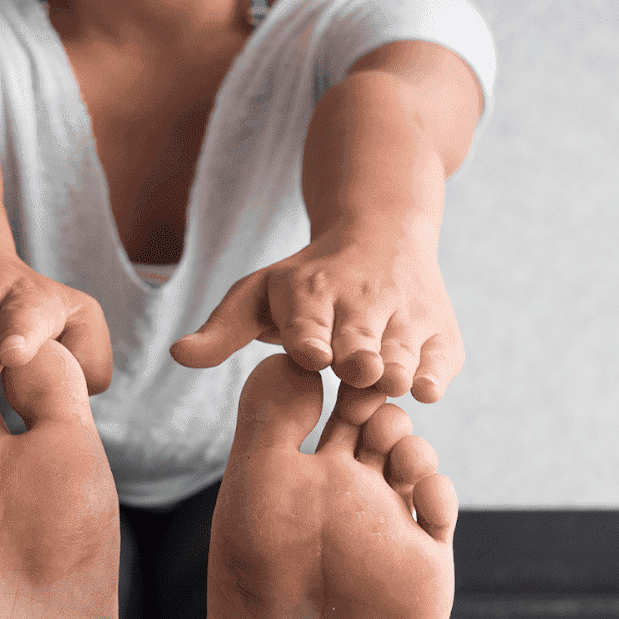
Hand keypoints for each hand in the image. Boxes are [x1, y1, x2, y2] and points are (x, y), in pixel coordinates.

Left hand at [168, 229, 463, 401]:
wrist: (383, 230)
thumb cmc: (307, 280)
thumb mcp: (258, 295)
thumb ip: (221, 330)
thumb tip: (177, 355)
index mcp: (310, 294)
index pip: (309, 323)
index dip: (311, 338)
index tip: (314, 355)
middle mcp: (361, 301)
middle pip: (360, 341)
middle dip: (358, 356)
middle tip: (358, 372)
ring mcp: (405, 315)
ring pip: (402, 352)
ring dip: (396, 370)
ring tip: (389, 384)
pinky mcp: (440, 332)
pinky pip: (441, 359)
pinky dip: (435, 372)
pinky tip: (426, 388)